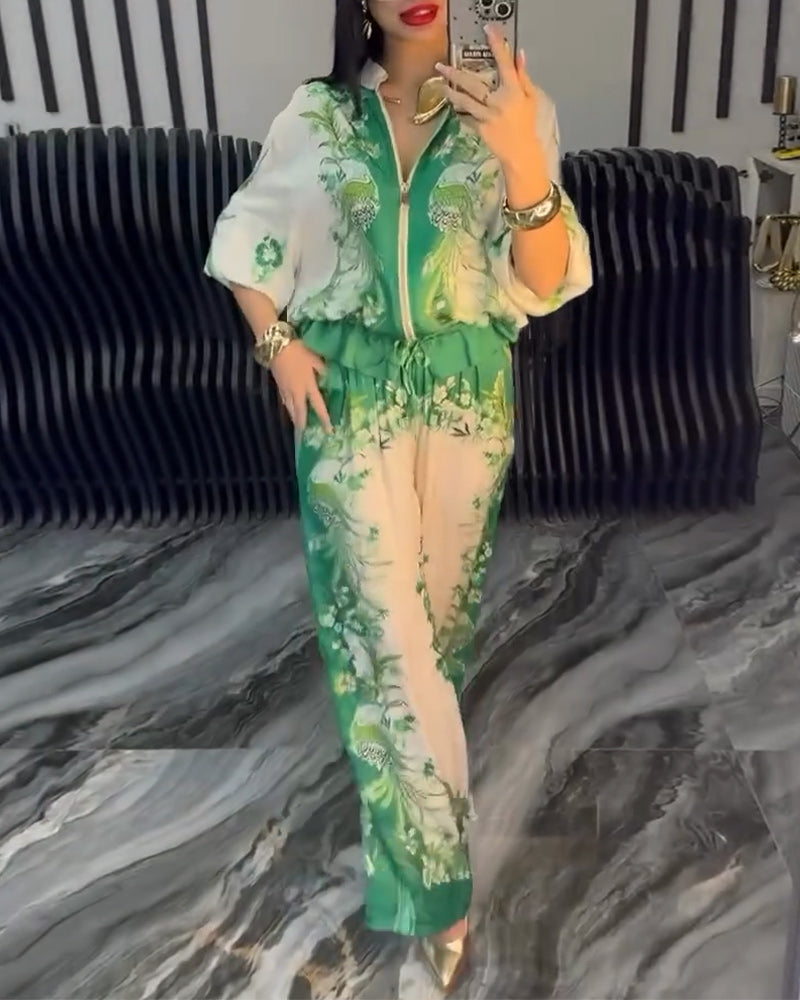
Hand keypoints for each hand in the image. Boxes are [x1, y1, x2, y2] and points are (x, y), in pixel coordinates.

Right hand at [270, 340, 331, 432]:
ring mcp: (285, 390)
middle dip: (302, 424)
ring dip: (294, 418)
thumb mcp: (315, 358)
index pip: (318, 406)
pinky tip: (288, 409)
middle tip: (304, 435)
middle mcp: (296, 392)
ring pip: (289, 408)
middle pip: (299, 412)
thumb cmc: (298, 351)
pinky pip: (284, 401)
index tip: (328, 430)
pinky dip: (287, 408)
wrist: (276, 345)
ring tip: (297, 426)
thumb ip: (322, 369)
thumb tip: (328, 376)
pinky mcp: (278, 385)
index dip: (324, 419)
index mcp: (308, 386)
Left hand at [435, 26, 540, 170]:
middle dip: (456, 75)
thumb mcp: (530, 98)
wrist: (521, 152)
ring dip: (452, 94)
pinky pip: (466, 118)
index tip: (488, 31)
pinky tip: (453, 106)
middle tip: (441, 67)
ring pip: (465, 102)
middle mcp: (498, 102)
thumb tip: (518, 55)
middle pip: (474, 85)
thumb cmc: (526, 124)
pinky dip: (460, 112)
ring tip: (442, 86)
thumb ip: (523, 76)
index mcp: (513, 91)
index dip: (497, 46)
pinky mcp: (480, 129)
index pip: (504, 64)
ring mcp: (487, 117)